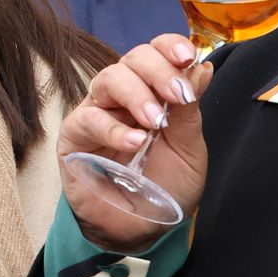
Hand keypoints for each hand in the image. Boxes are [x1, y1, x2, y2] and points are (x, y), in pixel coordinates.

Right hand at [57, 34, 213, 251]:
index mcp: (153, 90)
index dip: (169, 46)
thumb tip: (202, 66)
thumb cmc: (165, 186)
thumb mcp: (189, 149)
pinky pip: (88, 119)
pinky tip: (134, 142)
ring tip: (155, 123)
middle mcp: (123, 95)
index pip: (156, 51)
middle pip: (133, 59)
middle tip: (178, 96)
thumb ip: (189, 111)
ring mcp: (97, 112)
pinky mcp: (75, 136)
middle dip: (158, 71)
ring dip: (136, 94)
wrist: (140, 229)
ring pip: (109, 79)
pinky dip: (113, 128)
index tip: (186, 57)